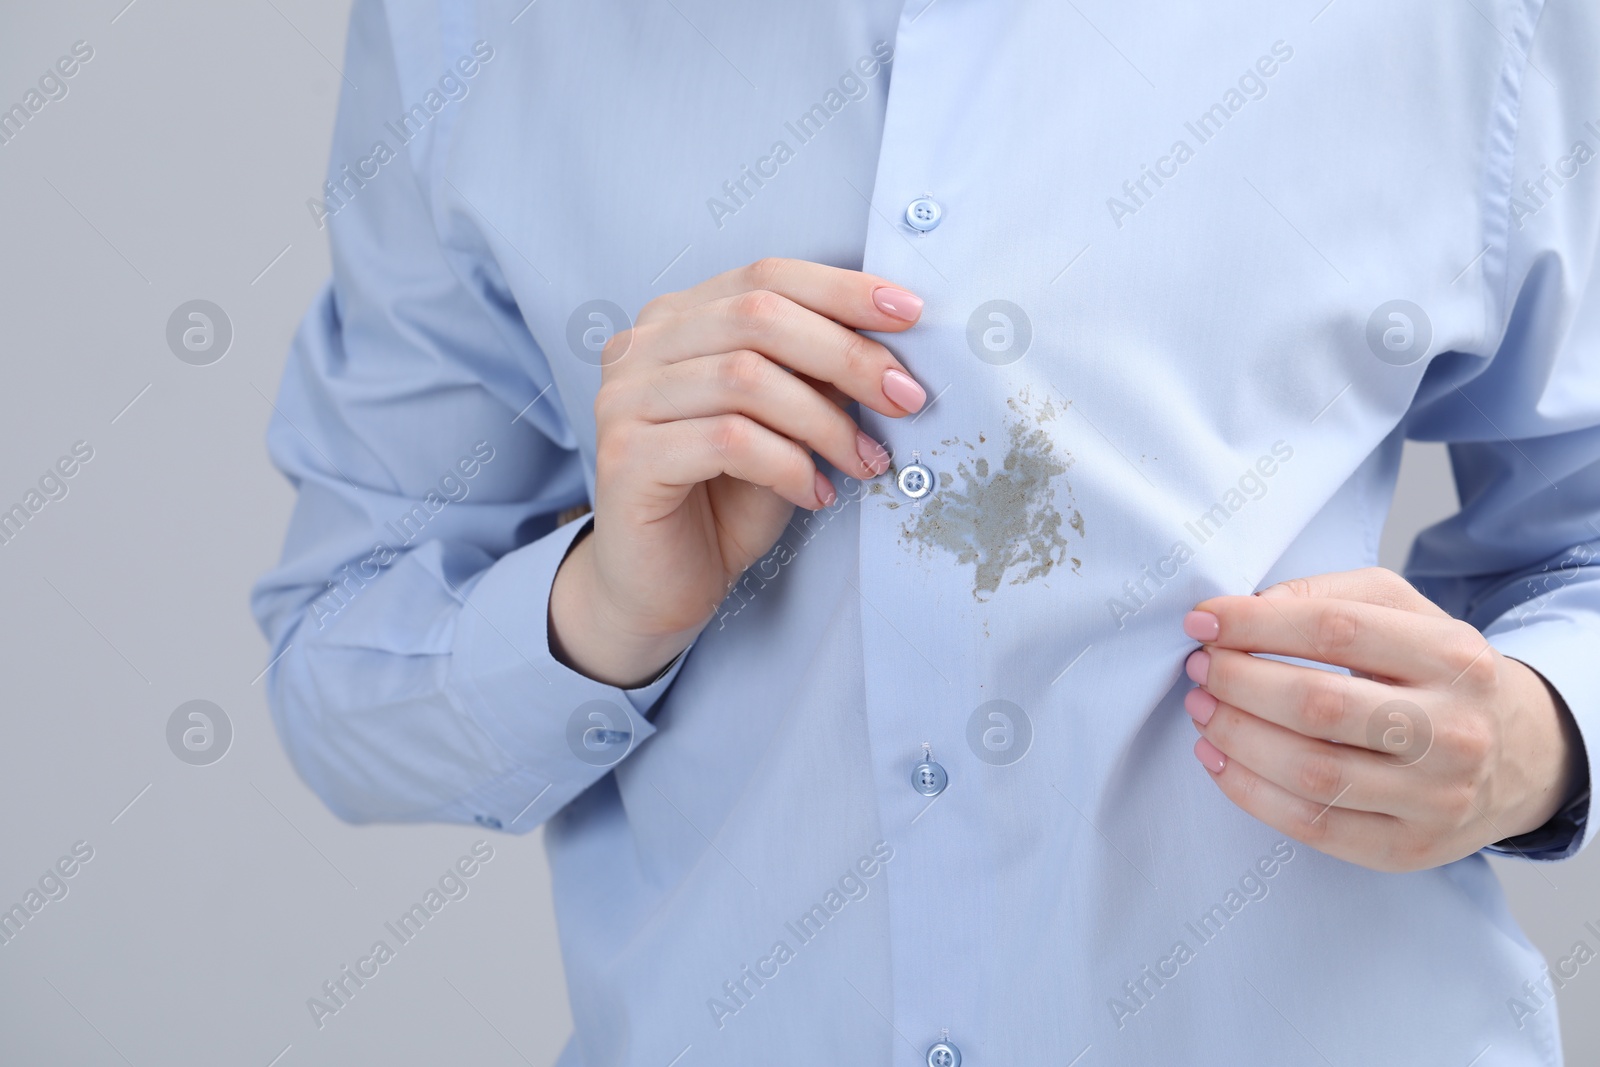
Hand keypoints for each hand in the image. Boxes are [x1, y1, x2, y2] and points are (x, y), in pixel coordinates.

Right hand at [550, 258, 926, 686]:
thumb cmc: (723, 503)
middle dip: (847, 354)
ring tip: (865, 461)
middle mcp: (640, 346)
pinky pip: (728, 440)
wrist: (658, 588)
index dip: (842, 290)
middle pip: (758, 315)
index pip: (765, 276)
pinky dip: (788, 466)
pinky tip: (814, 494)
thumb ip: (815, 378)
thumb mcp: (785, 426)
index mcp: (677, 319)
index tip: (909, 314)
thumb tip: (888, 350)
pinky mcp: (625, 455)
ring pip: (746, 376)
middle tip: (905, 397)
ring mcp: (624, 398)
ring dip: (826, 422)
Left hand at [1182, 567, 1583, 871]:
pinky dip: (1248, 791)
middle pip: (1319, 705)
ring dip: (1236, 736)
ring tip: (1201, 708)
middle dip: (1238, 682)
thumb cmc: (1438, 674)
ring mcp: (1436, 797)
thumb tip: (1245, 609)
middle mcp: (1454, 730)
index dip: (1256, 623)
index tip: (1202, 619)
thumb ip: (1328, 597)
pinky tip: (1217, 758)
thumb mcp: (1405, 612)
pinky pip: (1312, 825)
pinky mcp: (1409, 848)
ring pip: (1312, 772)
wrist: (1522, 755)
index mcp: (1453, 656)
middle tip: (1199, 668)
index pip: (1337, 630)